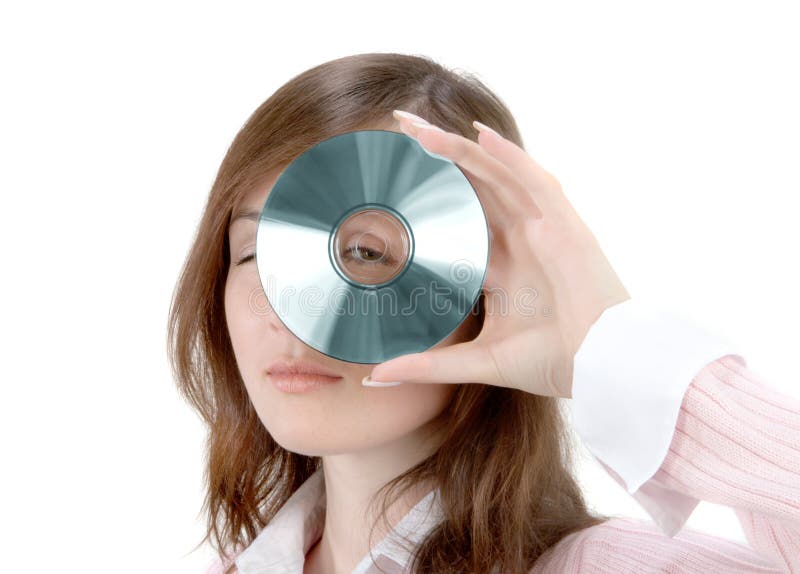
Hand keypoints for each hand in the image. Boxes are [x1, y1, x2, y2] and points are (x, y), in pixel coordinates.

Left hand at [366, 110, 629, 398]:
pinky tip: (480, 136)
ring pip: (495, 176)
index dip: (424, 198)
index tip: (387, 183)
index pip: (454, 220)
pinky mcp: (564, 225)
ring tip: (420, 129)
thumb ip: (429, 364)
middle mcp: (517, 238)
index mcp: (498, 265)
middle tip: (398, 130)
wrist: (604, 367)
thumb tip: (375, 377)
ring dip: (460, 150)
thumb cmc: (552, 363)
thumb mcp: (480, 361)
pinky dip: (509, 157)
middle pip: (470, 186)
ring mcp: (540, 227)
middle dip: (436, 157)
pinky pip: (533, 182)